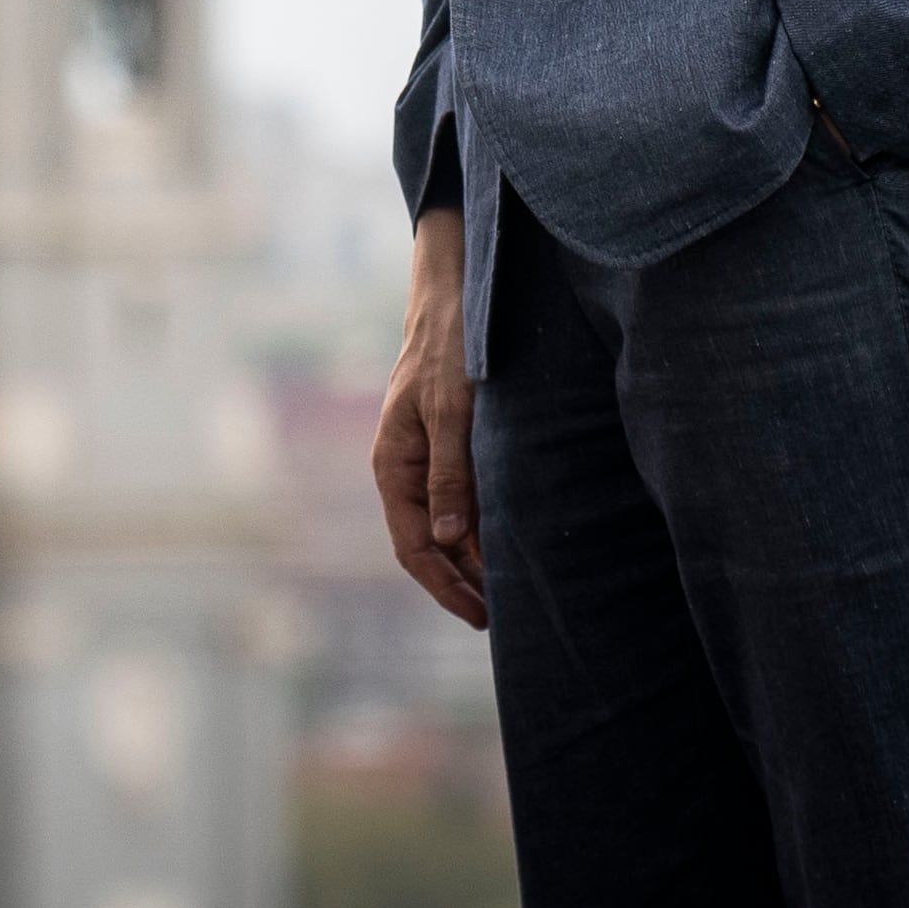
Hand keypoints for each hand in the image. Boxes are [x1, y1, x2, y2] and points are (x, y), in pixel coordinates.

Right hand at [369, 205, 486, 629]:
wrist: (454, 289)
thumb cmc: (449, 346)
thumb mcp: (452, 410)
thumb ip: (451, 474)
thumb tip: (448, 542)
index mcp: (393, 464)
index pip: (413, 546)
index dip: (446, 587)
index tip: (484, 618)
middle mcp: (405, 467)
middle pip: (428, 543)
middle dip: (463, 582)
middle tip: (508, 617)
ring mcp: (426, 456)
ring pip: (447, 524)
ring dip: (475, 557)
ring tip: (515, 588)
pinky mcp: (449, 442)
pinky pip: (461, 499)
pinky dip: (482, 526)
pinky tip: (512, 537)